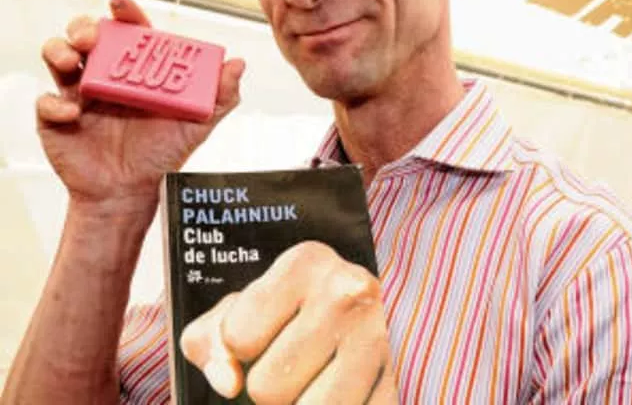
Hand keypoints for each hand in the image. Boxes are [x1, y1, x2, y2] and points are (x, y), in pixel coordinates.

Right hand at [37, 0, 244, 213]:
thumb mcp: (197, 124)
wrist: (132, 192)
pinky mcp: (56, 118)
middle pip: (87, 35)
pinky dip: (53, 104)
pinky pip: (45, 102)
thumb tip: (238, 64)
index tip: (120, 4)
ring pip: (57, 55)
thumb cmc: (163, 152)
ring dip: (59, 51)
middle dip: (84, 27)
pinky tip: (72, 114)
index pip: (129, 32)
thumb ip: (220, 96)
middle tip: (91, 38)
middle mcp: (106, 75)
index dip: (125, 14)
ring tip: (71, 62)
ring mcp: (78, 93)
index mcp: (136, 70)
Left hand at [181, 242, 397, 403]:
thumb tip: (228, 383)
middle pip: (268, 388)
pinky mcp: (397, 379)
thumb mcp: (246, 308)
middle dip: (270, 386)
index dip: (239, 349)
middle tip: (293, 362)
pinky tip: (340, 394)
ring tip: (315, 380)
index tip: (262, 335)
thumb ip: (212, 338)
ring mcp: (378, 336)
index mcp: (304, 263)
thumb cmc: (292, 312)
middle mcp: (346, 292)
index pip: (238, 338)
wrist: (364, 314)